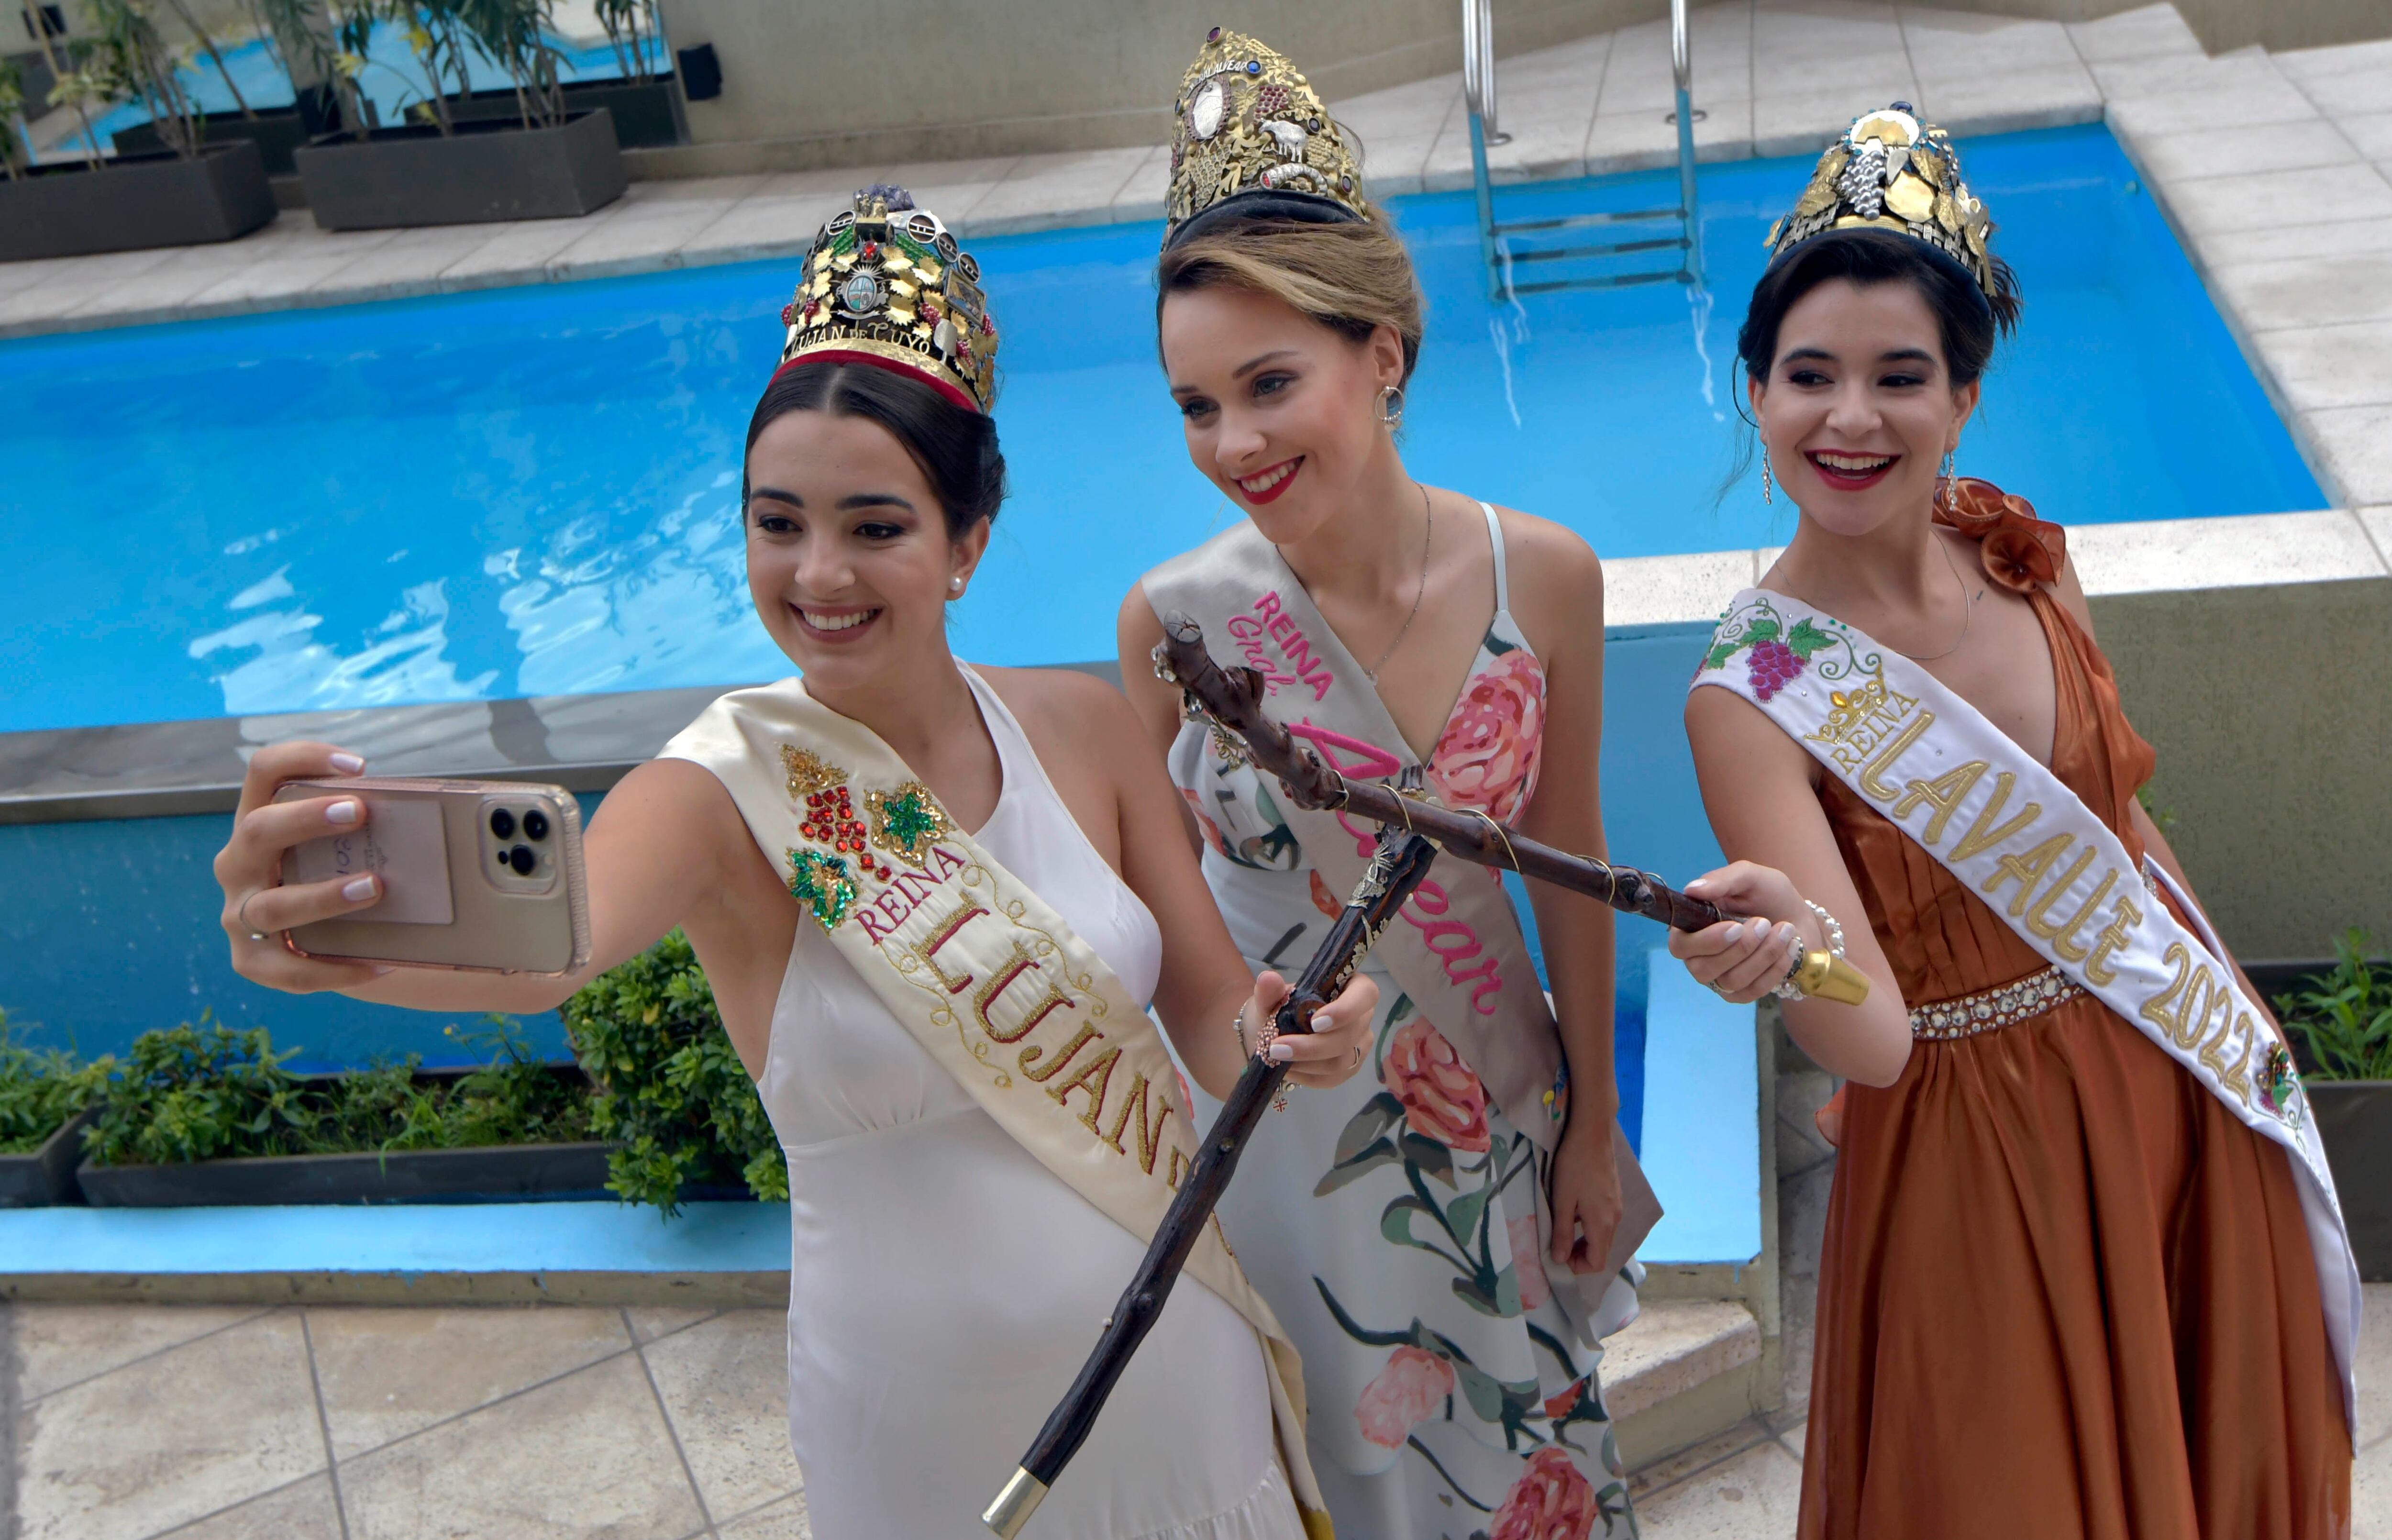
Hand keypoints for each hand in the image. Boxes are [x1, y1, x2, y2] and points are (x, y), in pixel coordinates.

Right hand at [214, 741, 388, 994]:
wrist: (319, 942)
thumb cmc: (335, 875)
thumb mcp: (341, 846)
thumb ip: (366, 827)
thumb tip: (440, 810)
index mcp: (258, 823)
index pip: (263, 771)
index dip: (301, 757)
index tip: (357, 765)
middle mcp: (238, 864)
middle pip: (258, 831)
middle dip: (306, 819)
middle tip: (359, 812)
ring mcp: (238, 914)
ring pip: (272, 906)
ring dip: (324, 896)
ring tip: (375, 888)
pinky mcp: (252, 962)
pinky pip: (291, 971)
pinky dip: (336, 969)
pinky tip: (380, 966)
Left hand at [1242, 970, 1379, 1088]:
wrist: (1272, 1034)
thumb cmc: (1279, 1008)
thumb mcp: (1270, 998)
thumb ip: (1269, 990)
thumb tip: (1268, 979)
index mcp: (1352, 987)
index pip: (1365, 994)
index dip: (1345, 1010)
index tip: (1315, 1023)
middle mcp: (1362, 1017)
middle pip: (1349, 1035)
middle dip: (1312, 1046)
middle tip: (1276, 1048)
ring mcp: (1358, 1045)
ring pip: (1341, 1061)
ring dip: (1306, 1063)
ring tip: (1277, 1058)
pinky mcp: (1349, 1068)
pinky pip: (1332, 1078)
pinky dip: (1306, 1076)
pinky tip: (1287, 1070)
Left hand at [1547, 1117, 1622, 1274]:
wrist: (1592, 1132)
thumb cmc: (1573, 1165)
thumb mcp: (1562, 1201)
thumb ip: (1562, 1232)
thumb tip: (1560, 1259)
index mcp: (1603, 1223)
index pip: (1597, 1262)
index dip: (1578, 1267)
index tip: (1558, 1258)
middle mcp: (1615, 1218)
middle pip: (1602, 1251)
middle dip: (1580, 1255)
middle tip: (1557, 1247)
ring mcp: (1617, 1206)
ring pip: (1603, 1236)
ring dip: (1585, 1240)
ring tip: (1562, 1230)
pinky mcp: (1615, 1194)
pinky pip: (1605, 1221)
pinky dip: (1590, 1226)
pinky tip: (1574, 1211)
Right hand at [1668, 861, 1808, 1005]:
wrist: (1798, 917)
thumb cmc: (1768, 895)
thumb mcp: (1749, 877)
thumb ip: (1721, 880)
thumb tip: (1691, 889)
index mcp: (1691, 928)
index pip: (1680, 946)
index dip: (1705, 941)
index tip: (1735, 926)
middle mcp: (1698, 957)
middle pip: (1703, 969)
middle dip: (1741, 948)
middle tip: (1764, 922)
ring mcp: (1719, 978)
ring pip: (1731, 981)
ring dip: (1763, 955)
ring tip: (1784, 929)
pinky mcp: (1741, 993)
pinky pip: (1753, 991)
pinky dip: (1775, 968)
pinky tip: (1789, 947)